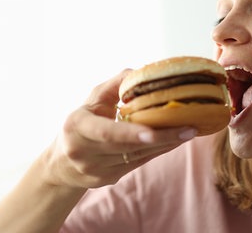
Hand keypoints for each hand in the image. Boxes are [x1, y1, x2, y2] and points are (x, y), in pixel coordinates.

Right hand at [42, 69, 195, 187]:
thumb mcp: (92, 99)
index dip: (130, 133)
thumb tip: (139, 73)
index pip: (106, 132)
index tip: (153, 132)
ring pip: (137, 156)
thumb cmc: (83, 121)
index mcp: (77, 127)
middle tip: (189, 128)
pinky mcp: (108, 179)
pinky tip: (176, 140)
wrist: (62, 163)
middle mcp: (84, 152)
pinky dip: (159, 150)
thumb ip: (115, 85)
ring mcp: (96, 169)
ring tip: (189, 131)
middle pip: (128, 146)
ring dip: (166, 144)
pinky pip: (140, 163)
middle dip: (161, 137)